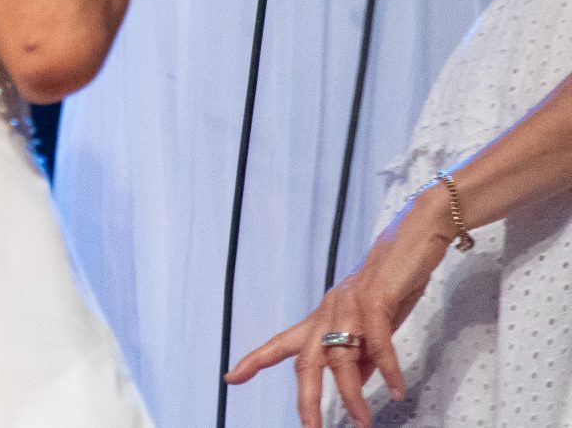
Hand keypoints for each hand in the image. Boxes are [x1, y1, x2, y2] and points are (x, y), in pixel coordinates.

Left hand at [224, 193, 447, 426]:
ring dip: (352, 393)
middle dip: (306, 397)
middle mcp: (329, 310)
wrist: (415, 237)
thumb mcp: (373, 324)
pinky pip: (377, 338)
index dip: (256, 361)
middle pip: (307, 360)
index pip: (283, 343)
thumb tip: (356, 384)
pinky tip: (395, 389)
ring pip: (341, 356)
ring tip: (363, 421)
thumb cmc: (393, 282)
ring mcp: (350, 303)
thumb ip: (361, 353)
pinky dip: (386, 367)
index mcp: (323, 316)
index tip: (230, 378)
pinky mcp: (376, 297)